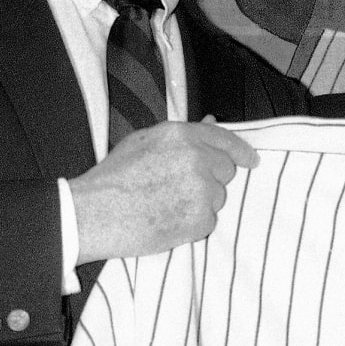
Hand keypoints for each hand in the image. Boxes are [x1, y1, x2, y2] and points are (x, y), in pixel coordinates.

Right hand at [70, 119, 256, 262]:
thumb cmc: (112, 179)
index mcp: (182, 135)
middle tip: (181, 190)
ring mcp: (202, 189)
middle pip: (225, 171)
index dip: (241, 151)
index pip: (225, 139)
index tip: (251, 160)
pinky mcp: (201, 219)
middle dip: (211, 180)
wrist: (93, 214)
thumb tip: (211, 120)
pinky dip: (194, 225)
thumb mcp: (143, 142)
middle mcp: (197, 158)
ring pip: (218, 198)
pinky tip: (168, 221)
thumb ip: (182, 134)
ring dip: (201, 203)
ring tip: (166, 205)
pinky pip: (209, 222)